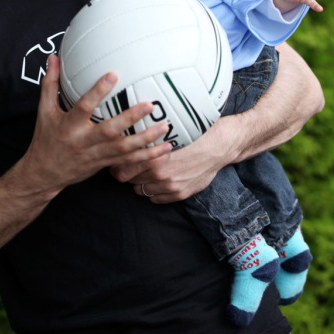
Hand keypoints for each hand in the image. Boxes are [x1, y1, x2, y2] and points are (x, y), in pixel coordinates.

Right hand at [23, 55, 172, 196]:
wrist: (45, 174)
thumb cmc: (46, 138)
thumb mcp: (44, 111)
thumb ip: (50, 83)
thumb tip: (53, 57)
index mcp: (69, 126)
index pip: (84, 106)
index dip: (98, 91)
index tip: (113, 75)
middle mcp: (84, 141)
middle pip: (110, 131)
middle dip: (130, 118)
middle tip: (149, 104)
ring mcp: (97, 154)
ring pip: (124, 148)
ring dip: (146, 139)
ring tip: (164, 126)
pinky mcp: (106, 163)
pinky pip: (130, 161)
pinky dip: (149, 155)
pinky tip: (166, 148)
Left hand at [112, 119, 234, 203]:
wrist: (217, 147)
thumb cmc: (192, 135)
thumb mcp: (167, 134)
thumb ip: (147, 141)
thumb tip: (129, 139)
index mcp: (154, 157)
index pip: (123, 170)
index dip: (117, 166)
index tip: (115, 162)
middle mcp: (159, 174)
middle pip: (130, 181)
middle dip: (127, 174)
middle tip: (128, 166)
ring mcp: (170, 186)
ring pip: (141, 191)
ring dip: (140, 183)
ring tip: (144, 173)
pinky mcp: (179, 194)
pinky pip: (156, 199)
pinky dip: (154, 192)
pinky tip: (157, 182)